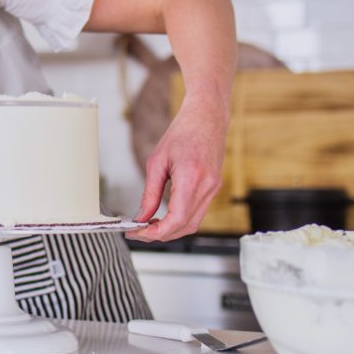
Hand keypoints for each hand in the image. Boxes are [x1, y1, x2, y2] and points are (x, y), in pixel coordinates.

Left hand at [126, 96, 227, 241]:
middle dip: (161, 235)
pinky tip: (164, 216)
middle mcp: (207, 187)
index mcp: (192, 178)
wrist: (206, 118)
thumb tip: (141, 216)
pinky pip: (197, 213)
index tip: (139, 233)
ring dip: (171, 230)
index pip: (177, 219)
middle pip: (185, 226)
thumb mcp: (156, 162)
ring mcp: (213, 189)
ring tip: (149, 226)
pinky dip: (180, 220)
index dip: (156, 232)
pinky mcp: (214, 189)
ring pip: (193, 223)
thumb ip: (150, 193)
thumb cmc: (182, 133)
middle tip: (139, 232)